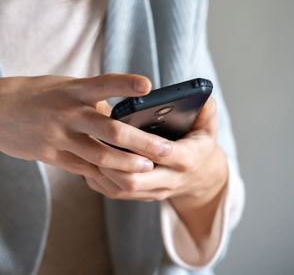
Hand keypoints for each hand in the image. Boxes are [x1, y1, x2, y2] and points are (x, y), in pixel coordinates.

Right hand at [0, 73, 180, 191]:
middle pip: (110, 130)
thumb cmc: (30, 94)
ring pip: (99, 155)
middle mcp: (66, 112)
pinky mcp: (50, 154)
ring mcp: (58, 136)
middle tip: (166, 150)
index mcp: (70, 90)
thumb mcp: (58, 86)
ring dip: (126, 164)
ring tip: (147, 168)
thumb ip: (86, 97)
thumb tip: (113, 113)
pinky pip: (81, 167)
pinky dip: (101, 173)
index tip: (148, 86)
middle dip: (141, 142)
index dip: (125, 85)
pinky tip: (117, 178)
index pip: (103, 84)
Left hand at [85, 96, 227, 203]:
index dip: (145, 144)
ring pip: (121, 188)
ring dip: (102, 171)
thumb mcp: (207, 127)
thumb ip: (205, 112)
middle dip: (114, 162)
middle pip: (136, 179)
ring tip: (86, 149)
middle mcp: (169, 180)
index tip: (125, 129)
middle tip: (95, 140)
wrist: (201, 177)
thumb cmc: (198, 144)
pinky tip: (86, 161)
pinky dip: (98, 179)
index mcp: (186, 160)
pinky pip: (113, 193)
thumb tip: (204, 96)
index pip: (164, 154)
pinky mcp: (139, 197)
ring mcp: (152, 192)